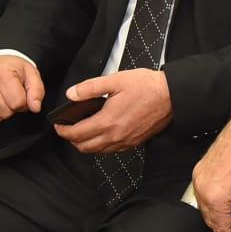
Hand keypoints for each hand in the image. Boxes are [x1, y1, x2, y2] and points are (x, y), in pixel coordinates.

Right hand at [0, 55, 45, 122]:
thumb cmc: (12, 67)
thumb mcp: (31, 74)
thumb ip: (37, 91)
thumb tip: (35, 107)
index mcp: (3, 73)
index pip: (17, 102)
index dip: (24, 103)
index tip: (22, 96)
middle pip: (5, 111)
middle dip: (13, 108)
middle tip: (13, 96)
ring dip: (2, 112)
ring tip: (4, 98)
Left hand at [53, 69, 172, 153]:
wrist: (172, 96)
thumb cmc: (147, 87)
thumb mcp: (116, 80)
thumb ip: (90, 87)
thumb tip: (72, 94)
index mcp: (108, 120)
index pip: (76, 133)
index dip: (62, 131)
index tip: (58, 125)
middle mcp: (115, 135)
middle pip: (84, 147)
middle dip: (72, 140)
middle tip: (68, 129)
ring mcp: (125, 141)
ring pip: (97, 151)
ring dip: (85, 144)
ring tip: (83, 131)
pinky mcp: (134, 142)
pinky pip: (111, 150)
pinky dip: (101, 146)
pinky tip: (102, 134)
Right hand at [192, 111, 230, 231]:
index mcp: (216, 197)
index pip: (221, 228)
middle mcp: (203, 188)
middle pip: (210, 219)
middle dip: (223, 229)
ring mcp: (199, 177)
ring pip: (204, 207)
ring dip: (216, 216)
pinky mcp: (199, 169)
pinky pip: (202, 192)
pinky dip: (212, 201)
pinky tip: (223, 202)